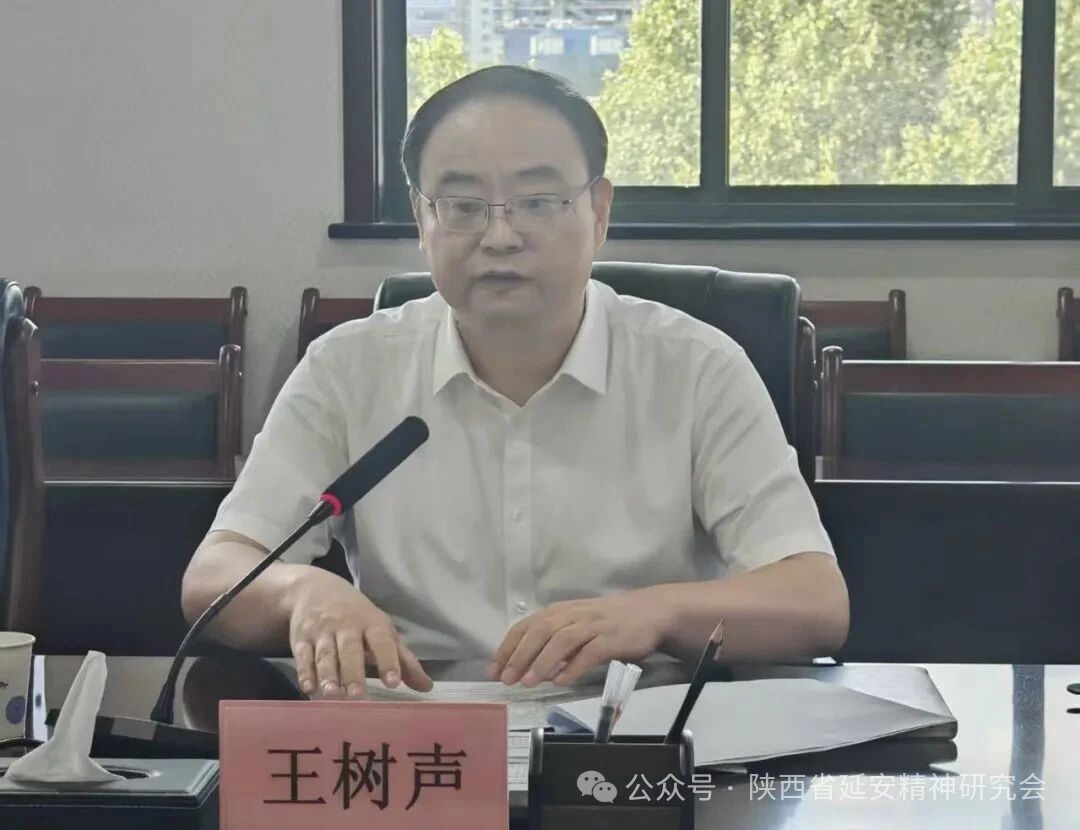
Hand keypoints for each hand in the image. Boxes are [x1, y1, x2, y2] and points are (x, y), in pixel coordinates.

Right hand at [287, 570, 432, 698]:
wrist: (314, 589)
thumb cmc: (356, 616)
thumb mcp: (382, 630)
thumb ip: (403, 659)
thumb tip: (426, 687)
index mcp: (372, 623)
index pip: (382, 641)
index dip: (388, 661)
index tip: (393, 682)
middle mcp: (346, 626)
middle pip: (350, 650)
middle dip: (353, 673)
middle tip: (358, 697)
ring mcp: (322, 632)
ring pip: (325, 655)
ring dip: (328, 676)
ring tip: (333, 695)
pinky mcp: (300, 638)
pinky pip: (302, 656)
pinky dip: (305, 672)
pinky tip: (308, 689)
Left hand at [487, 588, 674, 686]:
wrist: (649, 612)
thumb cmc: (608, 621)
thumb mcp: (577, 624)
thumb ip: (554, 641)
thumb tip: (529, 666)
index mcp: (560, 611)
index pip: (526, 626)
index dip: (508, 647)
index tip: (494, 669)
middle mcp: (573, 615)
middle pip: (540, 631)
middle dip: (520, 655)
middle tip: (507, 679)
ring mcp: (593, 626)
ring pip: (562, 640)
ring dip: (543, 661)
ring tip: (529, 683)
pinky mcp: (612, 639)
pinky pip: (590, 652)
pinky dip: (574, 667)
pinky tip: (562, 682)